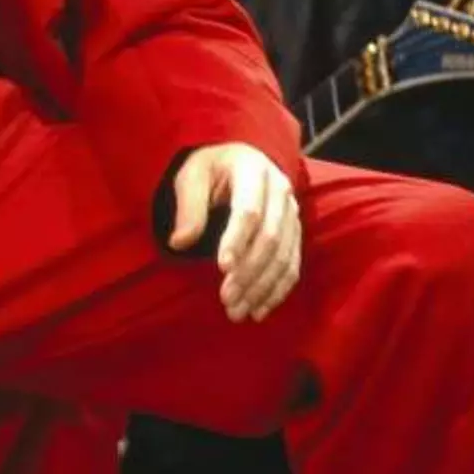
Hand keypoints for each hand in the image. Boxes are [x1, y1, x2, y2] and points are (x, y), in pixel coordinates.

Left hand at [167, 143, 301, 322]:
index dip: (237, 240)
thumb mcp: (192, 177)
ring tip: (238, 312)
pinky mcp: (294, 231)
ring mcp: (291, 212)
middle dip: (249, 272)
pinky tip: (259, 309)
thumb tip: (179, 243)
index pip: (249, 210)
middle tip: (226, 299)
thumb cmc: (210, 170)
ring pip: (283, 256)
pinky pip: (292, 264)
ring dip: (262, 287)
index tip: (222, 268)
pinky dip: (278, 289)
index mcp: (253, 170)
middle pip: (270, 237)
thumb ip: (188, 207)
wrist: (236, 161)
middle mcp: (280, 190)